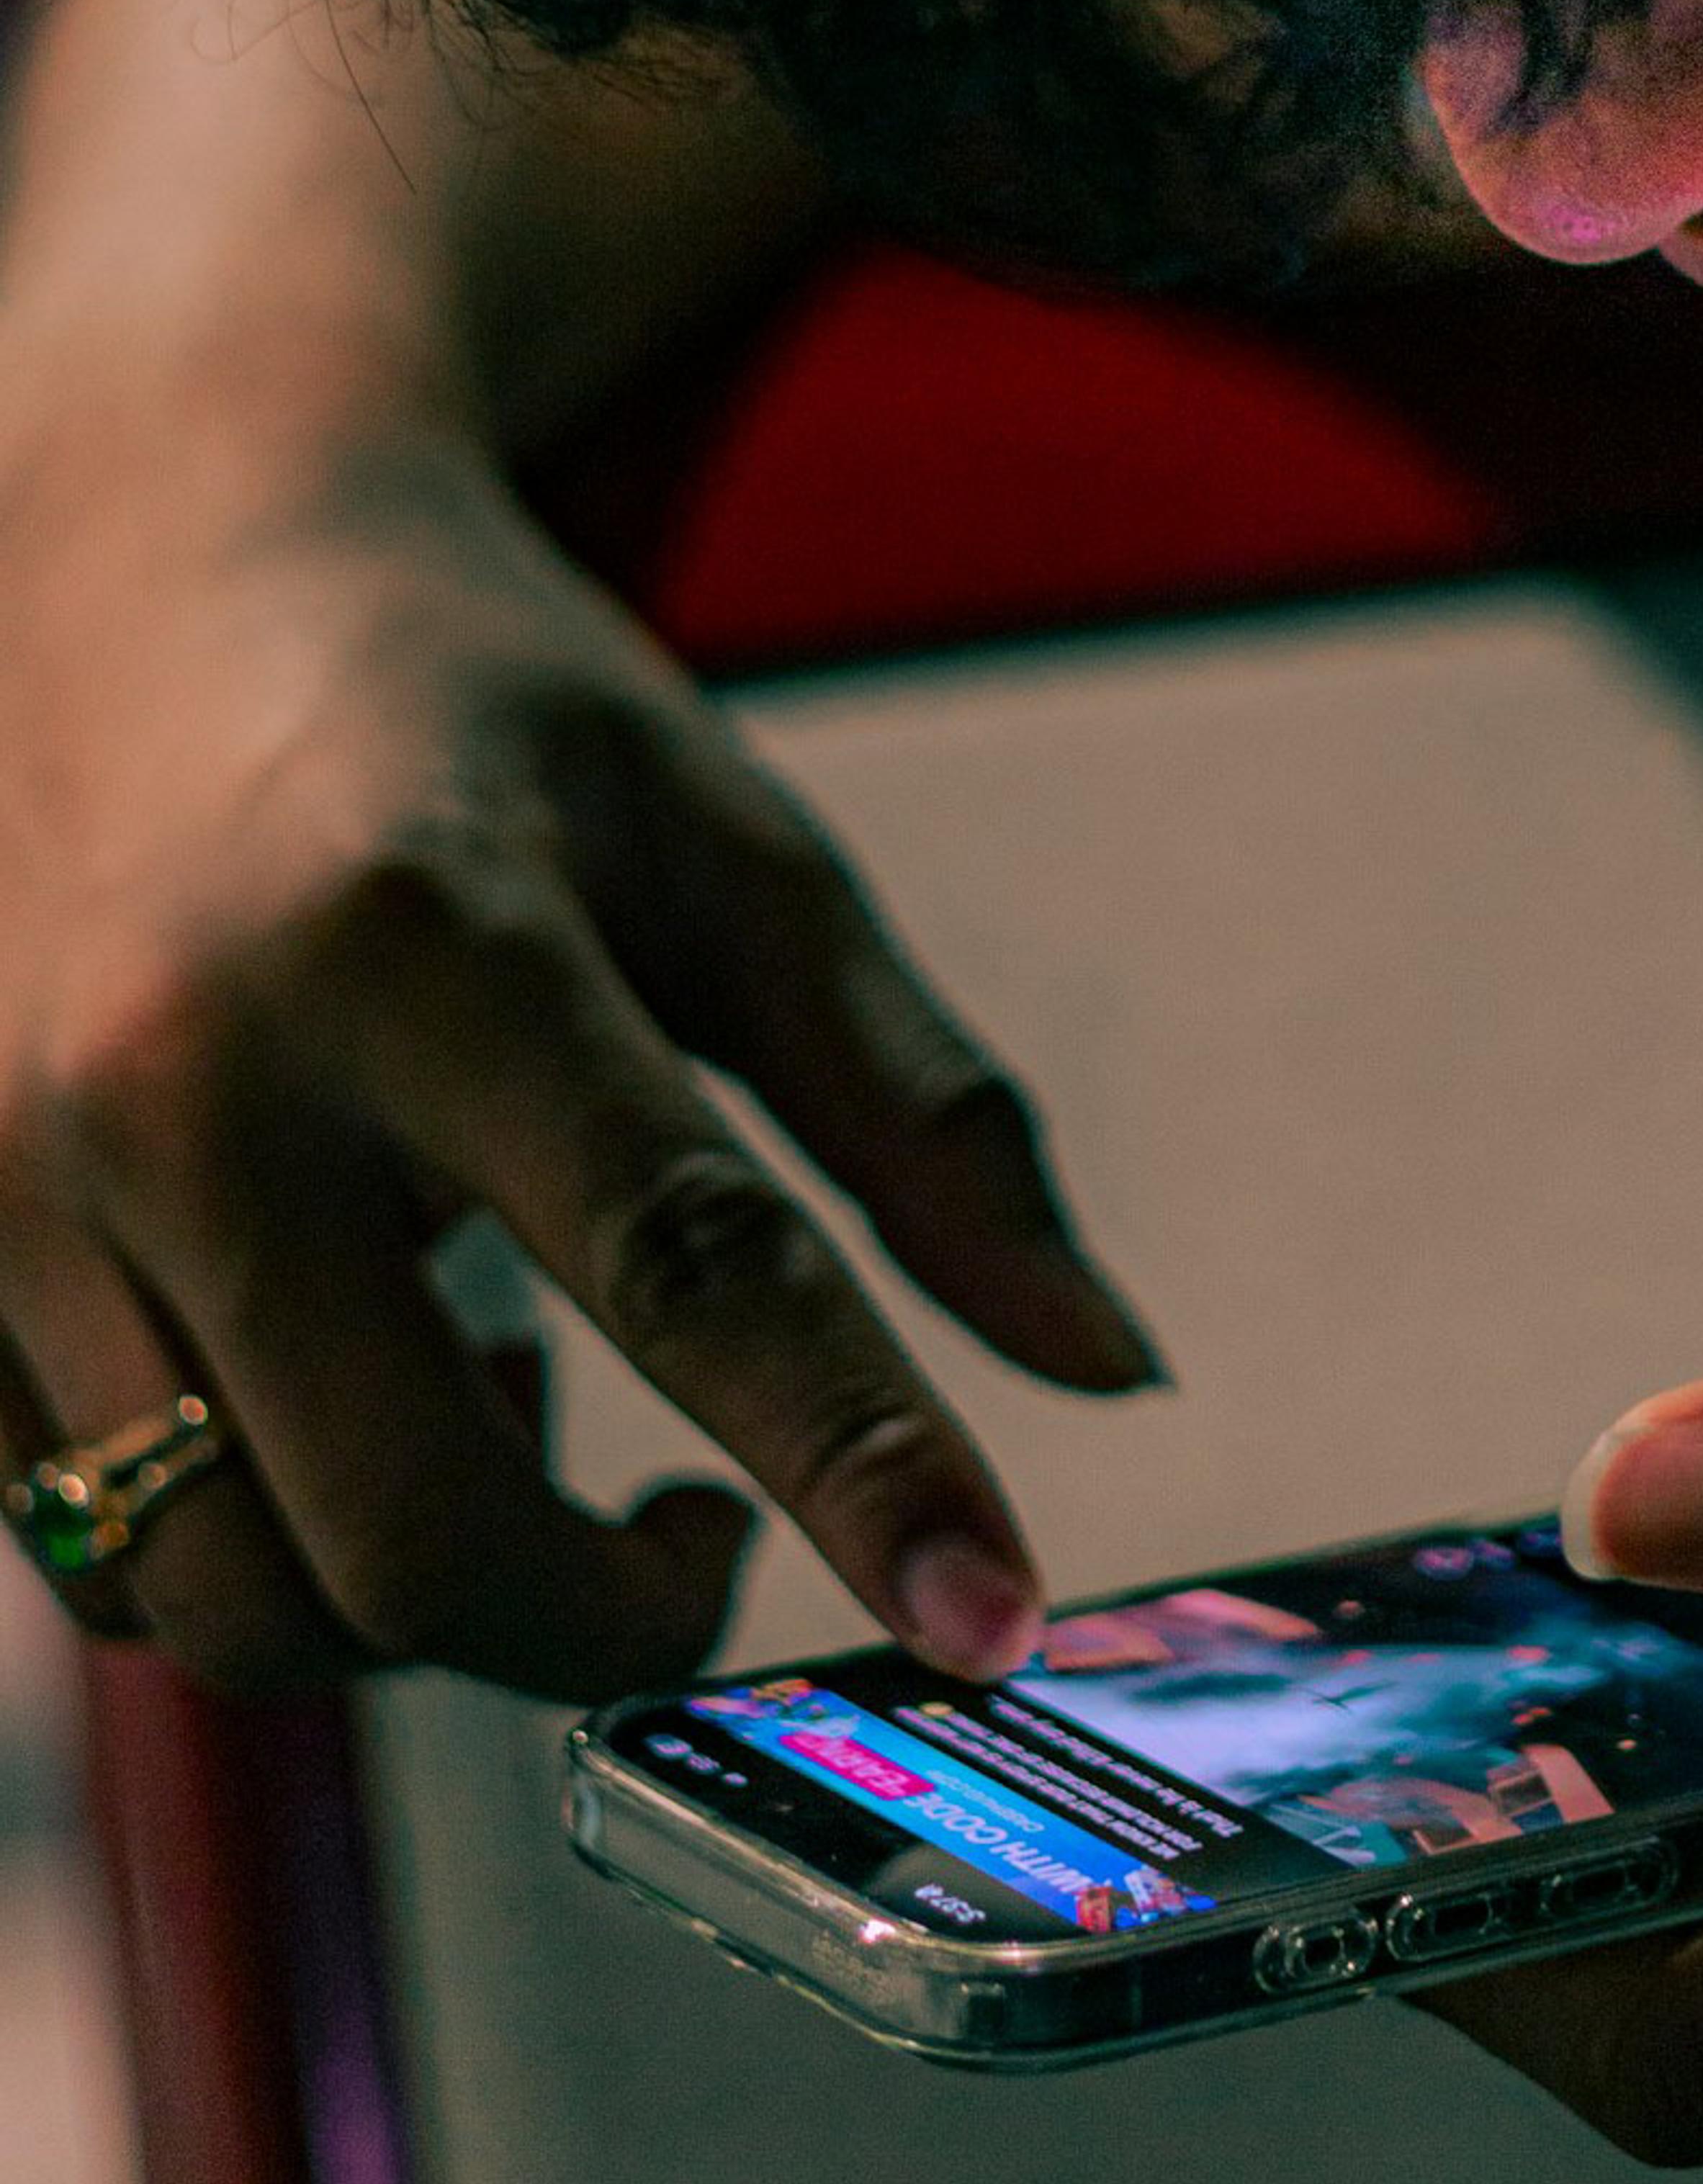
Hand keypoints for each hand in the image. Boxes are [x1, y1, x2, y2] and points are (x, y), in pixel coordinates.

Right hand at [0, 353, 1157, 1698]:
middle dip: (608, 1616)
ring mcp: (5, 1182)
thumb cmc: (489, 720)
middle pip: (409, 1527)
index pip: (687, 1265)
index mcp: (432, 946)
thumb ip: (930, 1120)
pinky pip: (95, 1544)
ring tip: (527, 1393)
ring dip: (432, 1594)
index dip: (862, 1464)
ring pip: (229, 1592)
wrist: (151, 568)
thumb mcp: (743, 864)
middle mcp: (180, 1079)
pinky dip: (272, 1538)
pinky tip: (361, 1375)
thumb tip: (1111, 1363)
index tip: (990, 1614)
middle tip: (714, 1529)